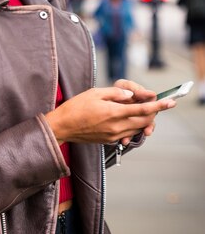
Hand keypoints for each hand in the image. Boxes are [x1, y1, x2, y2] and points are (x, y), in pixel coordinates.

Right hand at [44, 84, 174, 145]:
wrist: (62, 127)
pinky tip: (126, 119)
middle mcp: (116, 126)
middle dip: (153, 113)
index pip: (143, 110)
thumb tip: (131, 95)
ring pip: (137, 129)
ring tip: (140, 110)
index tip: (170, 102)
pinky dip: (132, 127)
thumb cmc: (75, 107)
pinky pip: (127, 134)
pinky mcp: (109, 141)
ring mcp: (113, 136)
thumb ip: (115, 93)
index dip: (159, 105)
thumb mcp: (94, 93)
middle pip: (144, 122)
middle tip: (155, 105)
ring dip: (143, 121)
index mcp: (114, 113)